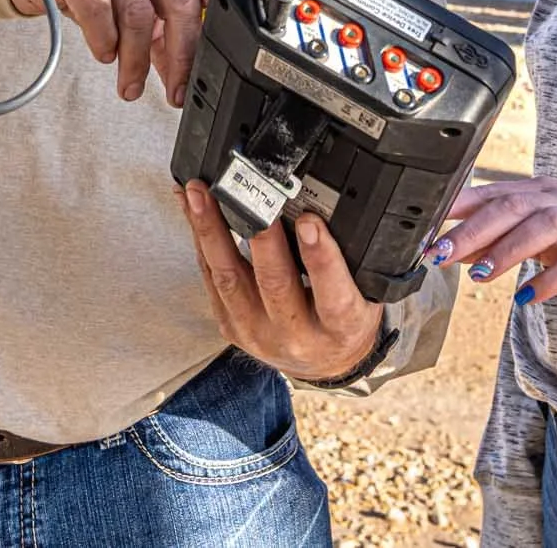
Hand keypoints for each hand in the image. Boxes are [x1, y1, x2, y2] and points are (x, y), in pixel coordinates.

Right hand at [4, 0, 217, 105]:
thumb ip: (163, 30)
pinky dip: (104, 40)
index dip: (213, 31)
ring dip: (136, 60)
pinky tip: (104, 54)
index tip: (206, 70)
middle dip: (181, 57)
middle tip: (174, 91)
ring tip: (129, 84)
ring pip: (138, 12)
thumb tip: (183, 75)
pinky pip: (97, 9)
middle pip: (179, 3)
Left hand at [181, 181, 384, 381]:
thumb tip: (325, 204)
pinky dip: (199, 239)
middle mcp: (296, 335)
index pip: (333, 295)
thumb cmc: (344, 320)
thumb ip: (350, 259)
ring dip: (211, 231)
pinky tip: (191, 208)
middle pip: (273, 283)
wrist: (323, 363)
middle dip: (259, 234)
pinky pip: (211, 277)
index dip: (321, 258)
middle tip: (247, 195)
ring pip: (229, 278)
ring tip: (198, 194)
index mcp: (340, 327)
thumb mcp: (365, 294)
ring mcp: (256, 332)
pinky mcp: (230, 325)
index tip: (309, 221)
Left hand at [431, 178, 556, 307]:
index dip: (461, 207)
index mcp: (544, 190)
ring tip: (480, 275)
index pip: (497, 191)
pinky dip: (550, 278)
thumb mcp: (535, 234)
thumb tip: (449, 246)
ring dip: (508, 250)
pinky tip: (527, 296)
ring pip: (546, 225)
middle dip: (475, 230)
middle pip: (516, 205)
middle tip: (443, 254)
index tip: (429, 226)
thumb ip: (496, 236)